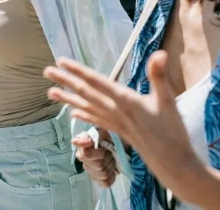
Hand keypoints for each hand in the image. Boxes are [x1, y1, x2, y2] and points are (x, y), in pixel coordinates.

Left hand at [44, 52, 202, 199]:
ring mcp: (116, 124)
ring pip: (87, 108)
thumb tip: (161, 53)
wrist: (174, 166)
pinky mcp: (119, 132)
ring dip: (68, 99)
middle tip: (46, 71)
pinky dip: (84, 115)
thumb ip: (160, 77)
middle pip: (85, 93)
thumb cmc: (173, 133)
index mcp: (125, 101)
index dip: (78, 71)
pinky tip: (73, 114)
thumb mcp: (168, 101)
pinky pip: (96, 121)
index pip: (96, 82)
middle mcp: (115, 112)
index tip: (61, 62)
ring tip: (50, 92)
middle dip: (65, 81)